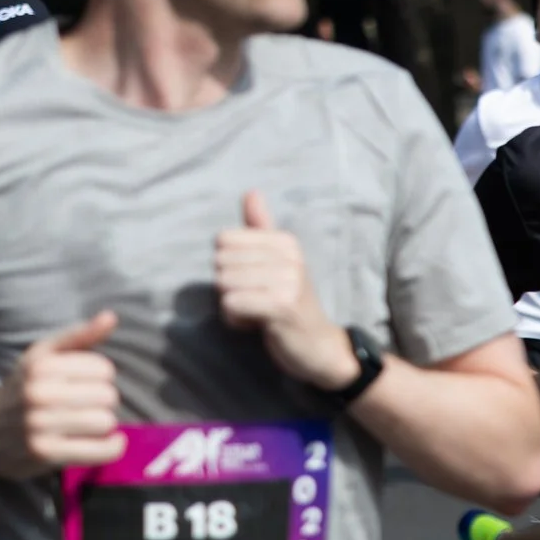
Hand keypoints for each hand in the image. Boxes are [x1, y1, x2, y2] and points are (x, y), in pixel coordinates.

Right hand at [0, 312, 125, 478]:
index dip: (101, 377)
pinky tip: (107, 441)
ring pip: (106, 422)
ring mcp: (38, 425)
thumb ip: (80, 336)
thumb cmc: (27, 388)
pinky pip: (102, 450)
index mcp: (40, 366)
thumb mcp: (44, 357)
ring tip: (87, 423)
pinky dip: (112, 447)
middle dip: (103, 402)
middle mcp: (37, 394)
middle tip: (84, 406)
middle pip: (108, 396)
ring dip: (104, 424)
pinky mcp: (45, 453)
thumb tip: (111, 317)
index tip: (85, 383)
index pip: (104, 369)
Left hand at [216, 192, 354, 390]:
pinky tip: (257, 325)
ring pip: (223, 285)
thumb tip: (251, 192)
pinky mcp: (281, 306)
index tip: (255, 282)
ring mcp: (288, 281)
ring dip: (232, 305)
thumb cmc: (290, 303)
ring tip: (259, 312)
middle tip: (257, 300)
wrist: (319, 347)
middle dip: (229, 287)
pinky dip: (236, 319)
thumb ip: (261, 228)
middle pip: (220, 263)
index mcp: (286, 242)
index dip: (230, 266)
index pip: (223, 240)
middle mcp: (290, 257)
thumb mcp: (280, 262)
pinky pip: (231, 304)